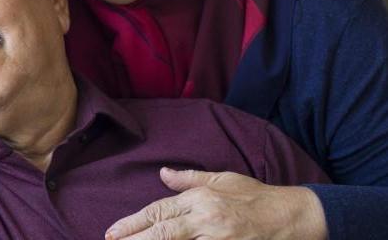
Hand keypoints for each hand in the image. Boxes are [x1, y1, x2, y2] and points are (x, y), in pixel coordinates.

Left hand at [105, 168, 326, 239]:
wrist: (293, 218)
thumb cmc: (256, 197)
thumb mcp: (222, 180)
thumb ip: (189, 178)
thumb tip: (162, 172)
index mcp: (201, 199)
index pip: (159, 211)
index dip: (134, 223)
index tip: (113, 231)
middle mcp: (206, 220)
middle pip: (162, 232)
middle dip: (135, 239)